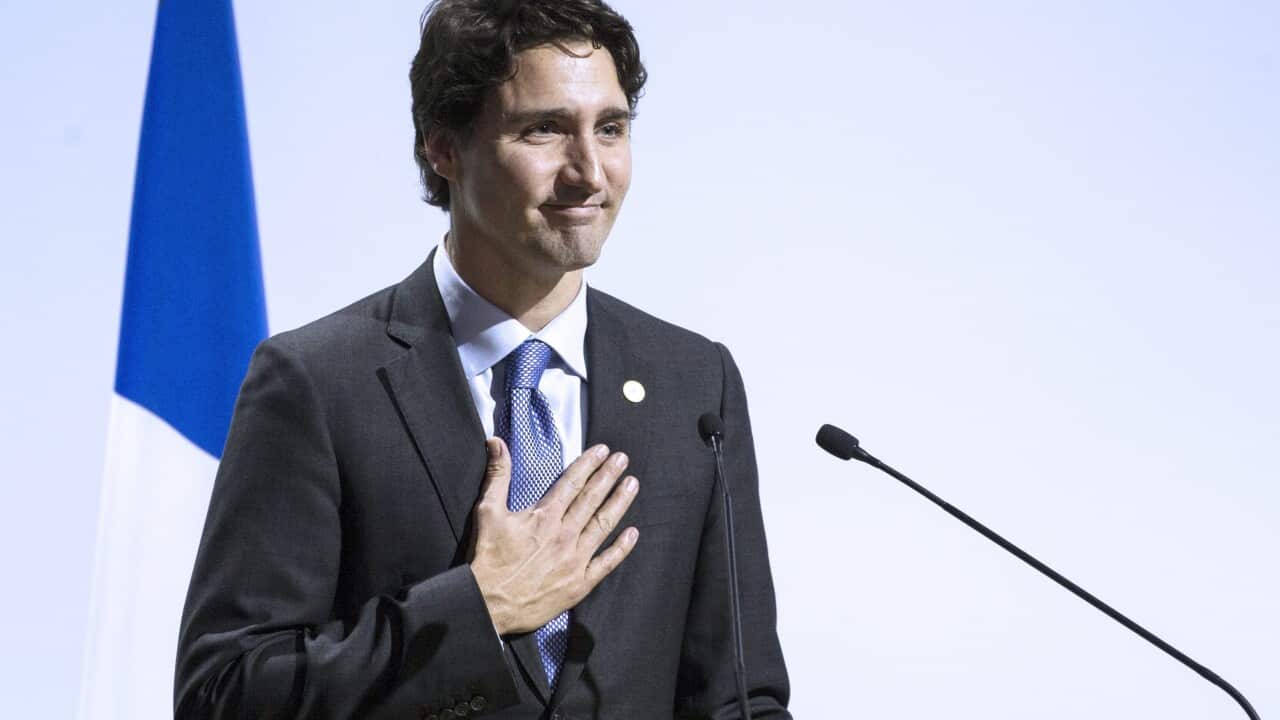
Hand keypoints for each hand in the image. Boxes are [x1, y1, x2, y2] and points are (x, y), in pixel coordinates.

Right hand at [468, 438, 639, 635]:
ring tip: (632, 484)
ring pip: (603, 525)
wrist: (488, 604)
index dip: (588, 464)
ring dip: (619, 503)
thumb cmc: (487, 558)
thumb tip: (496, 442)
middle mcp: (564, 535)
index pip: (572, 482)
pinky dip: (621, 548)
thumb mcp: (487, 511)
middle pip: (592, 499)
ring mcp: (575, 560)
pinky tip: (633, 533)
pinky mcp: (579, 584)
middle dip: (609, 476)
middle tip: (623, 459)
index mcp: (545, 517)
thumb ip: (497, 475)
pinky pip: (606, 563)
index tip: (602, 450)